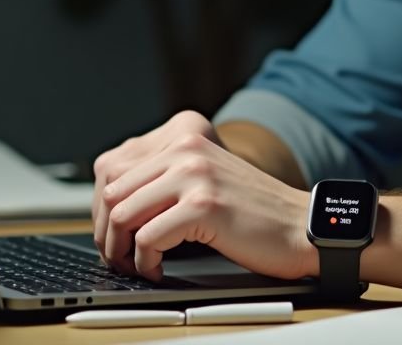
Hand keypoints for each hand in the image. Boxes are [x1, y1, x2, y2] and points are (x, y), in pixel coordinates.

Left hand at [92, 110, 315, 280]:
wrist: (300, 225)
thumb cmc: (252, 212)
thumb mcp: (203, 177)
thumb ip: (162, 176)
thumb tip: (108, 203)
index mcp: (183, 133)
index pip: (112, 166)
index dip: (101, 207)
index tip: (112, 233)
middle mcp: (186, 145)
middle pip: (111, 191)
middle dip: (107, 231)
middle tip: (120, 256)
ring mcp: (195, 173)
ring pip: (122, 214)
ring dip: (122, 249)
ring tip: (136, 264)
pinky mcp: (204, 204)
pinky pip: (148, 238)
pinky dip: (146, 261)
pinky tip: (159, 268)